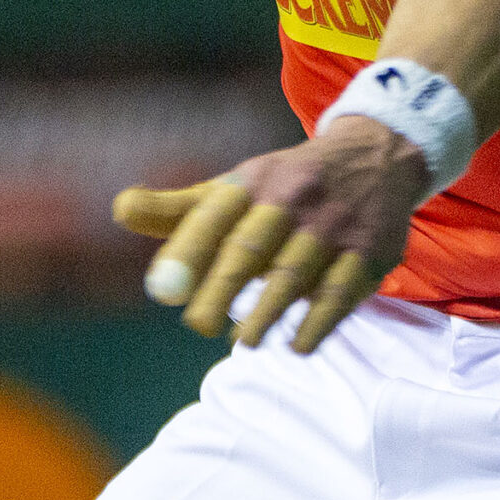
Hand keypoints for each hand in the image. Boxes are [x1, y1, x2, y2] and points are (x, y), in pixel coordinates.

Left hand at [113, 117, 429, 352]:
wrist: (379, 156)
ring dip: (267, 313)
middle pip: (252, 248)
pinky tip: (298, 344)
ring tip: (245, 341)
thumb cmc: (289, 185)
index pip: (213, 216)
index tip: (163, 291)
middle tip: (200, 326)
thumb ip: (179, 210)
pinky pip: (340, 293)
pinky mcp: (372, 250)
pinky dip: (317, 324)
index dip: (186, 253)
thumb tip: (119, 211)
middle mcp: (296, 197)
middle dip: (222, 291)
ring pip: (295, 274)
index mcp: (256, 181)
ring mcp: (337, 224)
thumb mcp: (237, 186)